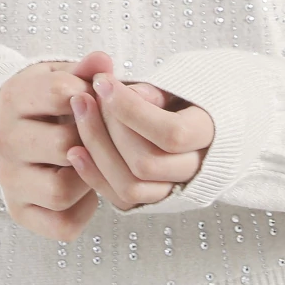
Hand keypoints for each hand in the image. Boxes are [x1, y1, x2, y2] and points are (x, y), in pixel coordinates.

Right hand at [0, 50, 116, 240]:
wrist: (18, 128)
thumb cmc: (49, 100)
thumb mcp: (62, 75)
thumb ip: (85, 69)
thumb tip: (104, 62)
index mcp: (13, 98)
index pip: (61, 93)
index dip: (92, 95)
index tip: (98, 98)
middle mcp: (3, 140)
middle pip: (64, 146)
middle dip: (93, 140)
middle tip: (103, 135)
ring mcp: (8, 179)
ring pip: (61, 190)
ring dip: (88, 178)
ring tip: (93, 162)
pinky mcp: (19, 211)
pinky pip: (62, 224)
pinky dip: (83, 211)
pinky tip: (87, 190)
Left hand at [66, 69, 214, 212]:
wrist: (205, 123)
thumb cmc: (189, 96)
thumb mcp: (181, 84)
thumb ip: (158, 91)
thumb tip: (130, 92)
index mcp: (209, 134)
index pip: (171, 133)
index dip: (131, 110)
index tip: (103, 82)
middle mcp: (195, 169)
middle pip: (146, 163)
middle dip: (107, 127)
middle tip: (85, 96)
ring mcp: (173, 190)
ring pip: (130, 186)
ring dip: (97, 151)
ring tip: (78, 115)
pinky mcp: (152, 201)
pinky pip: (120, 200)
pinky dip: (95, 177)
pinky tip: (76, 151)